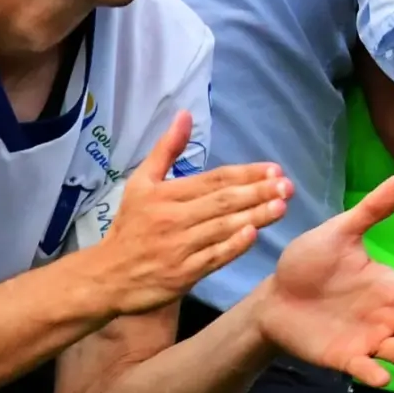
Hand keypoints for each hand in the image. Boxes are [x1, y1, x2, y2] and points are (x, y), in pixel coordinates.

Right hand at [76, 114, 291, 316]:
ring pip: (222, 228)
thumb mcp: (141, 184)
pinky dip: (233, 246)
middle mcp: (174, 219)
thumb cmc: (130, 227)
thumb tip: (184, 114)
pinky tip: (254, 235)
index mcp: (166, 195)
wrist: (106, 277)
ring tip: (282, 206)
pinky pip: (212, 258)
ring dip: (254, 216)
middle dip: (258, 192)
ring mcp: (180, 248)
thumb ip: (166, 150)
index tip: (274, 169)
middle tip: (287, 186)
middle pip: (223, 202)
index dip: (246, 174)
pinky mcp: (183, 275)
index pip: (214, 180)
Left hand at [253, 177, 393, 387]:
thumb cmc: (309, 263)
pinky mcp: (343, 357)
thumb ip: (371, 211)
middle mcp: (384, 315)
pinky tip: (380, 377)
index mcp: (388, 286)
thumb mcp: (339, 232)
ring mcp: (366, 338)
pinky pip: (363, 368)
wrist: (274, 296)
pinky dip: (373, 374)